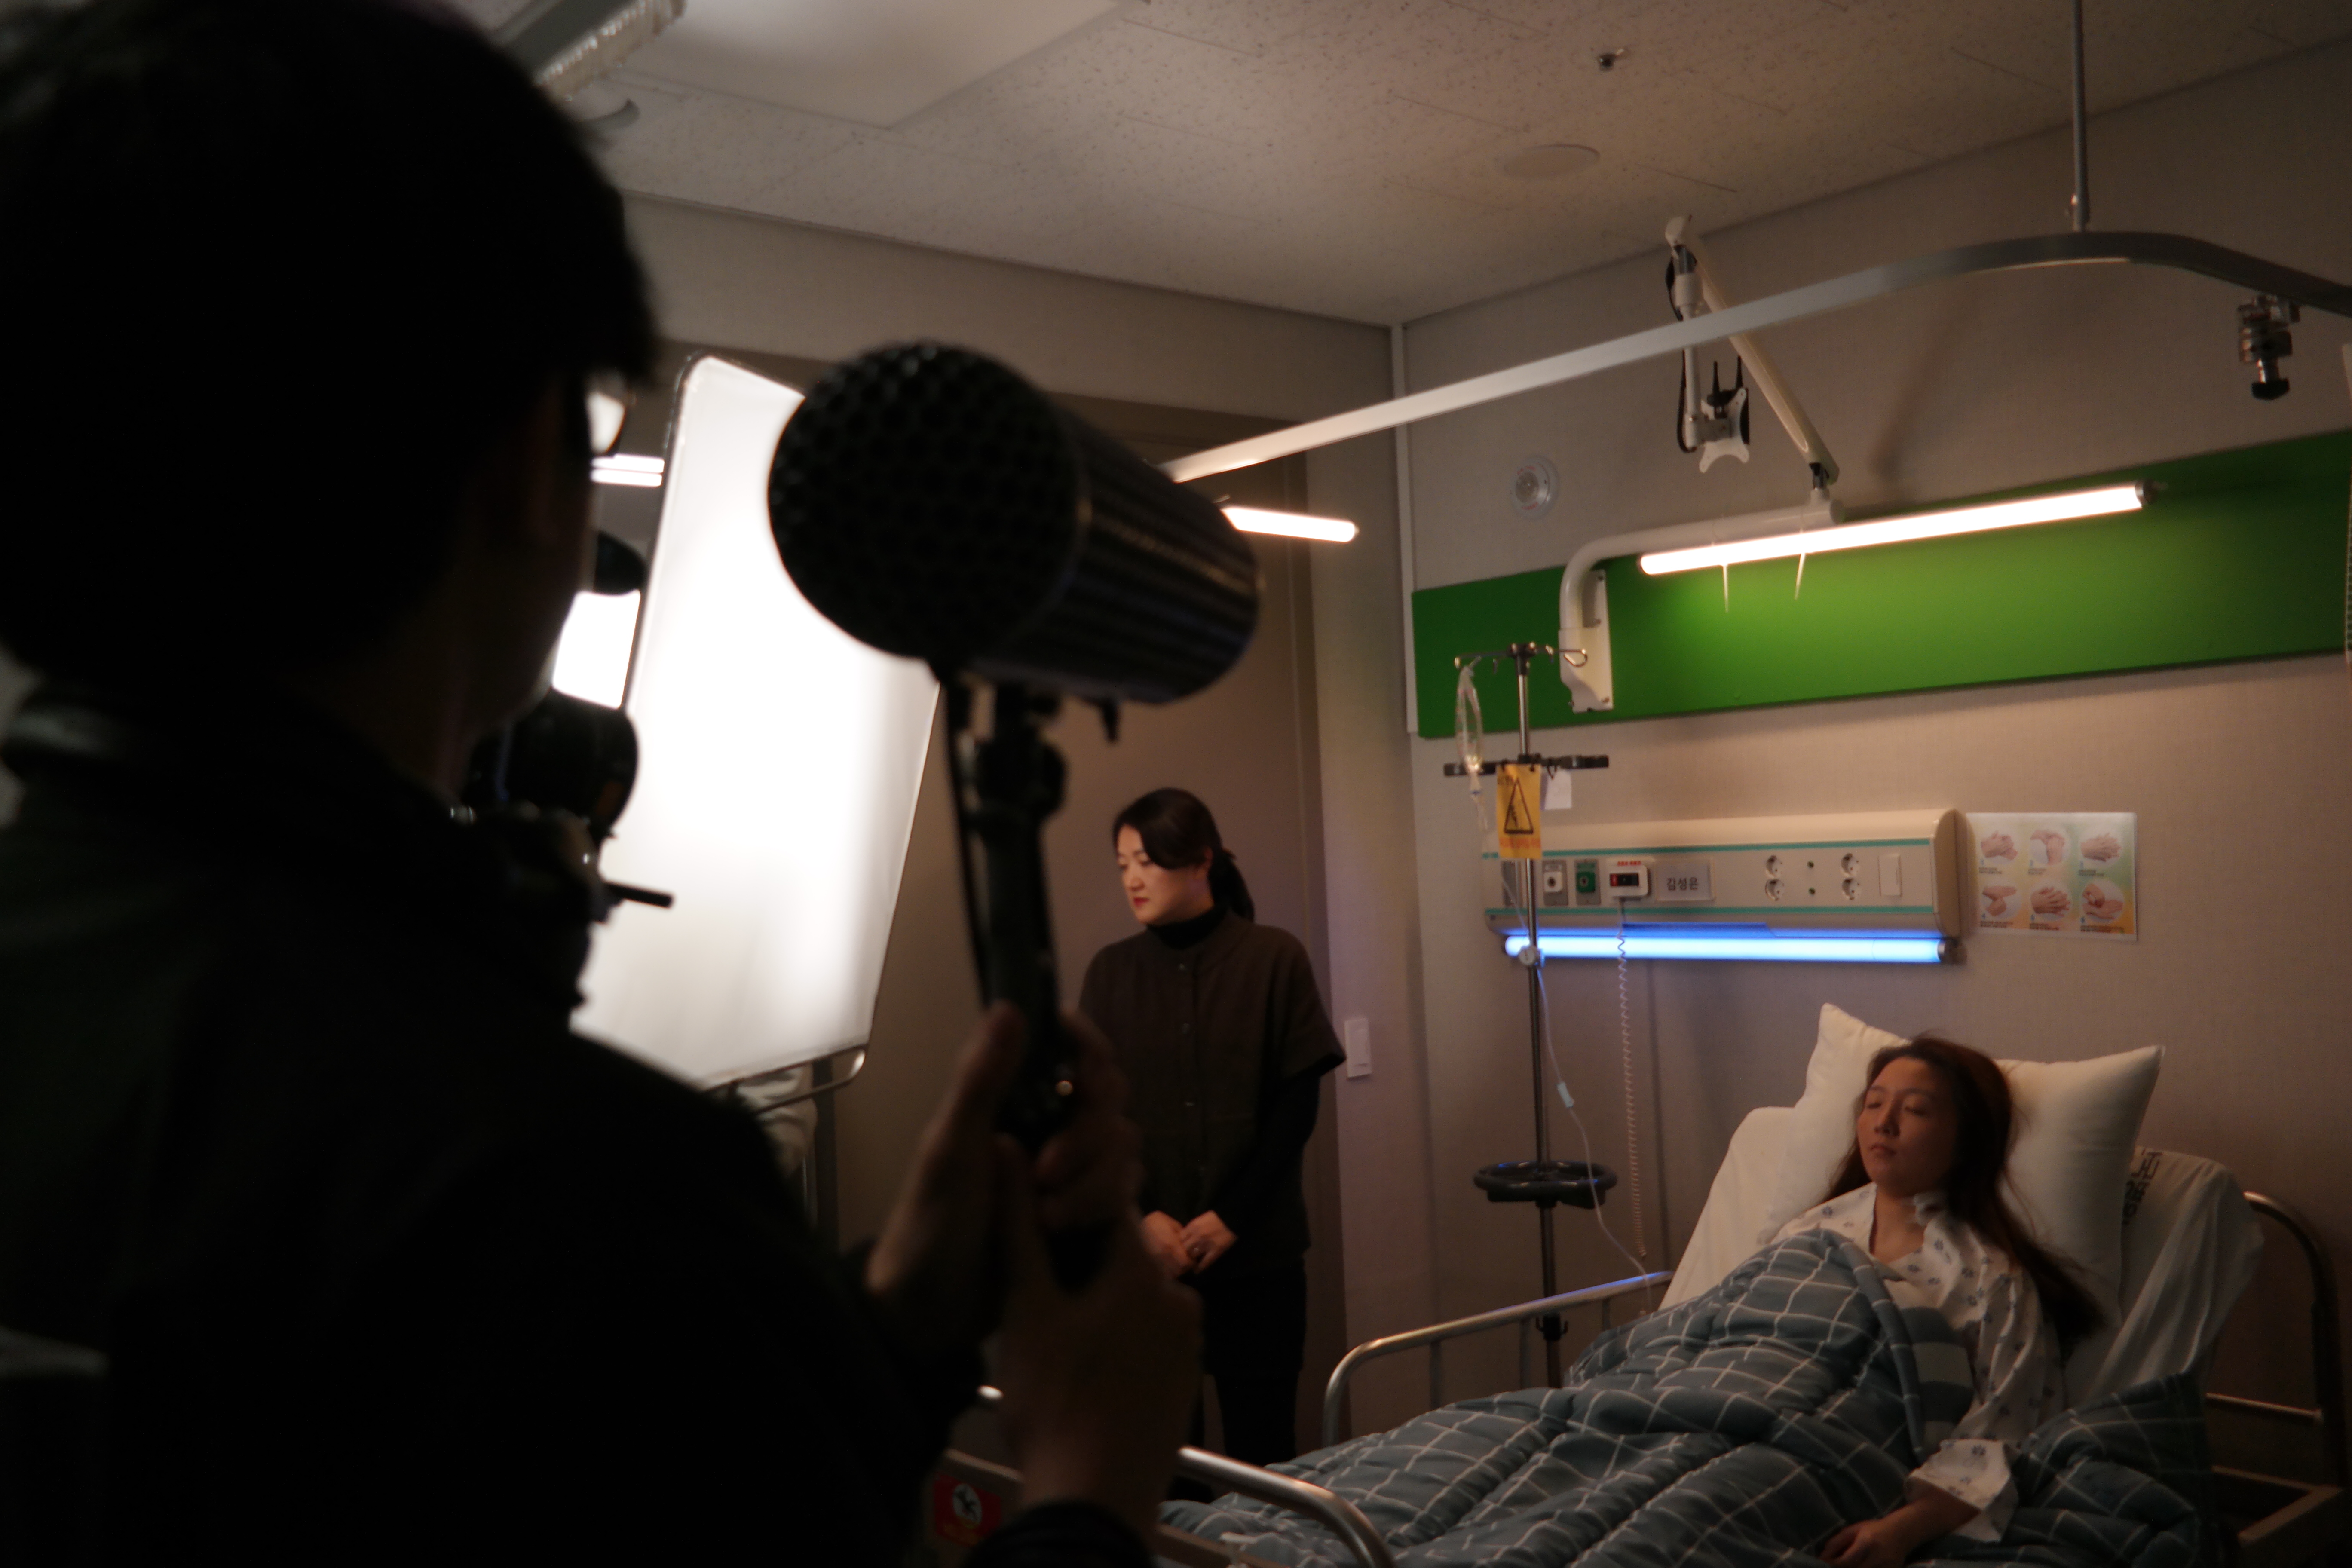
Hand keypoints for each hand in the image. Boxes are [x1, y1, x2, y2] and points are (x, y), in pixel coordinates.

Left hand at [865, 1005, 1139, 1359]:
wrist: (935, 1307)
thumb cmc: (933, 1219)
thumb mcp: (952, 1147)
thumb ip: (982, 1079)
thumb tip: (1011, 1007)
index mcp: (1013, 1096)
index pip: (1070, 1049)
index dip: (1087, 1047)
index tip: (1088, 1068)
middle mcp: (1049, 1122)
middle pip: (1108, 1099)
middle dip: (1087, 1135)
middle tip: (1046, 1169)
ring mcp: (1073, 1167)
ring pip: (1122, 1147)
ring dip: (1092, 1180)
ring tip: (1047, 1214)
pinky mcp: (1090, 1209)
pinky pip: (1125, 1191)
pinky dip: (1101, 1207)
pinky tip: (1064, 1227)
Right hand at [995, 1153, 1200, 1538]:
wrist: (1094, 1500)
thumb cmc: (1054, 1403)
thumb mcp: (1026, 1308)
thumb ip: (1018, 1225)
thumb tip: (1009, 1151)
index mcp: (1144, 1269)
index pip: (1105, 1203)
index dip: (1062, 1200)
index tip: (1030, 1212)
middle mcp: (1179, 1298)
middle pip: (1121, 1251)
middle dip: (1078, 1255)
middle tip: (1032, 1281)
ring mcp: (1187, 1344)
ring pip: (1133, 1296)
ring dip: (1096, 1299)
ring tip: (1051, 1329)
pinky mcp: (1183, 1381)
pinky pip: (1147, 1336)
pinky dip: (1116, 1336)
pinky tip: (1080, 1364)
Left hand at [1178, 1210, 1236, 1272]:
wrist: (1230, 1218)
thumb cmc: (1216, 1217)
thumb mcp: (1200, 1219)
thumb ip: (1191, 1228)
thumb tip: (1184, 1236)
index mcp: (1192, 1227)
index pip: (1179, 1239)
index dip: (1177, 1245)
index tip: (1176, 1249)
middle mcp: (1196, 1236)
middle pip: (1183, 1249)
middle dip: (1182, 1254)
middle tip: (1181, 1259)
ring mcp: (1206, 1244)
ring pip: (1192, 1256)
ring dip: (1190, 1261)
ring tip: (1188, 1265)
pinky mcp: (1215, 1251)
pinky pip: (1205, 1262)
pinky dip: (1200, 1268)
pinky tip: (1197, 1271)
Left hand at [1823, 1488, 1974, 1567]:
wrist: (1903, 1532)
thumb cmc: (1875, 1528)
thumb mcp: (1854, 1529)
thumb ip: (1838, 1542)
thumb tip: (1823, 1555)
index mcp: (1867, 1543)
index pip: (1847, 1561)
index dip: (1833, 1565)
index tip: (1822, 1564)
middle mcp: (1878, 1557)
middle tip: (1828, 1567)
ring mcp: (1887, 1567)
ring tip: (1841, 1567)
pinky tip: (1858, 1567)